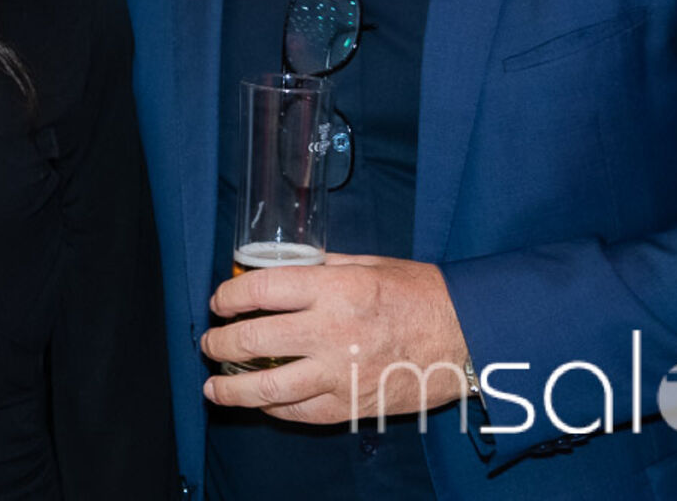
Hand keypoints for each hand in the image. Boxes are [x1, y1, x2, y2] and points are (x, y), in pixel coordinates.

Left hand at [200, 254, 469, 423]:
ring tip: (214, 387)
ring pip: (267, 388)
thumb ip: (320, 268)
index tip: (219, 302)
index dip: (228, 296)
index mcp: (334, 288)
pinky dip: (272, 409)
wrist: (467, 336)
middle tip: (209, 342)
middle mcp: (331, 331)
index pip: (259, 290)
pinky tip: (259, 403)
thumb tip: (276, 270)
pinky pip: (298, 412)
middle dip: (219, 342)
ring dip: (231, 388)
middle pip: (253, 340)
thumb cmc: (419, 294)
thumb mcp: (368, 264)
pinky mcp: (351, 405)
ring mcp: (339, 373)